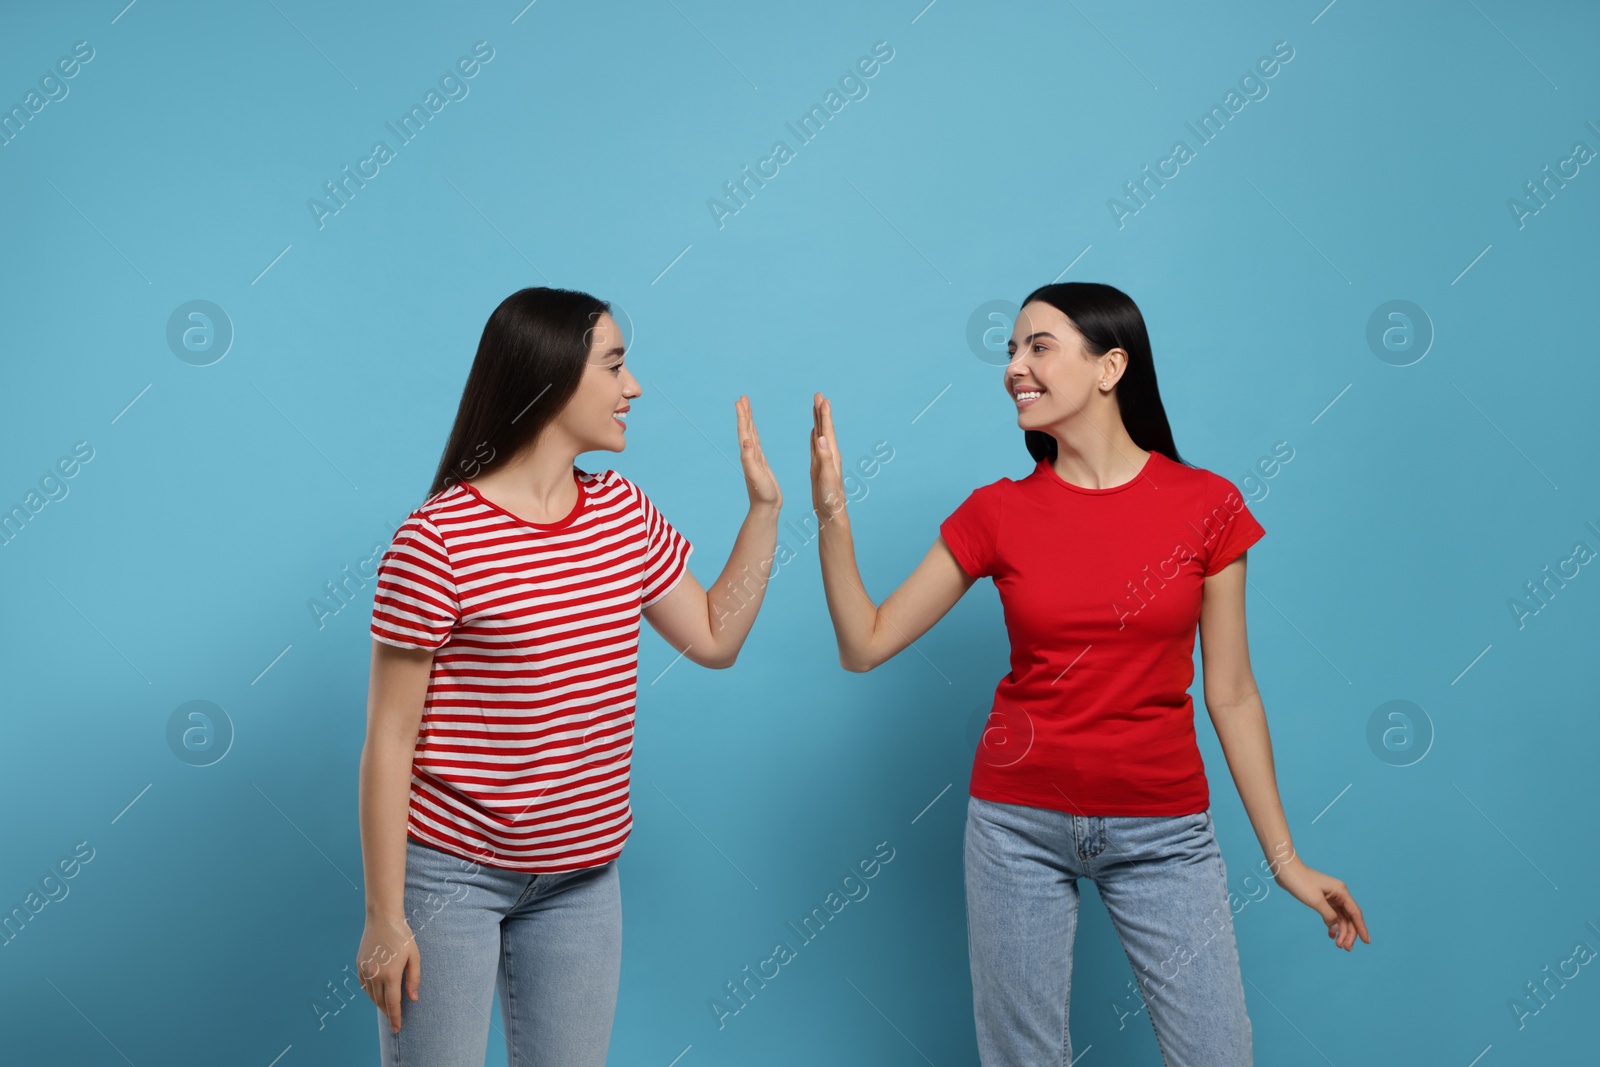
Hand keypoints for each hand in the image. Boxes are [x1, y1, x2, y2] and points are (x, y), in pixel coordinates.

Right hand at [357, 917, 420, 1033]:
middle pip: (381, 1002)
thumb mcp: (414, 956)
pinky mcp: (359, 965)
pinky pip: (364, 986)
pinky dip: (371, 993)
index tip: (397, 1028)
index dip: (395, 1018)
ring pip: (371, 995)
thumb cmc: (402, 936)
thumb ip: (414, 979)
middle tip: (394, 1020)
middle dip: (388, 1012)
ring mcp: (365, 971)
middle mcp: (375, 976)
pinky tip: (377, 994)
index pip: (393, 1004)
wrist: (382, 919)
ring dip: (379, 1003)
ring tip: (387, 1008)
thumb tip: (413, 999)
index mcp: (390, 975)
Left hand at [736, 395, 780, 511]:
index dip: (742, 416)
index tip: (740, 401)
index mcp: (748, 455)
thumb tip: (746, 441)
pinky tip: (754, 433)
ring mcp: (755, 459)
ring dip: (749, 421)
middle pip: (746, 429)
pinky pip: (757, 444)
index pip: (744, 431)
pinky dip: (755, 434)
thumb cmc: (762, 494)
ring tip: (747, 408)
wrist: (766, 508)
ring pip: (751, 435)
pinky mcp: (761, 464)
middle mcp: (749, 455)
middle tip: (743, 398)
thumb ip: (750, 459)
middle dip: (745, 413)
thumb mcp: (756, 476)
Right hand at [809, 392, 846, 523]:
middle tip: (818, 394)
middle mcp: (830, 455)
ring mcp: (824, 460)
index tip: (823, 398)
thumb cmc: (831, 498)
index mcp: (832, 456)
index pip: (827, 430)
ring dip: (818, 420)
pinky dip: (814, 435)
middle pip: (824, 428)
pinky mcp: (819, 466)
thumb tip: (820, 438)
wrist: (832, 513)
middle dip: (821, 411)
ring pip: (820, 434)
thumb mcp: (827, 478)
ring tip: (815, 406)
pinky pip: (815, 446)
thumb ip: (825, 458)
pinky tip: (814, 431)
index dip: (825, 414)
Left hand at [1274, 860, 1369, 950]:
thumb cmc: (1300, 882)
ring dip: (1341, 931)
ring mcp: (1331, 896)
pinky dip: (1332, 925)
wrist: (1285, 870)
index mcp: (1341, 892)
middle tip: (1345, 948)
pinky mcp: (1323, 899)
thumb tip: (1337, 929)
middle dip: (1349, 933)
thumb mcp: (1315, 901)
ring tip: (1338, 945)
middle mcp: (1339, 894)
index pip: (1355, 913)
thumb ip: (1328, 916)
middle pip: (1349, 917)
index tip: (1366, 942)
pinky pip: (1332, 914)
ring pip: (1341, 917)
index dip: (1361, 928)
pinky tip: (1331, 935)